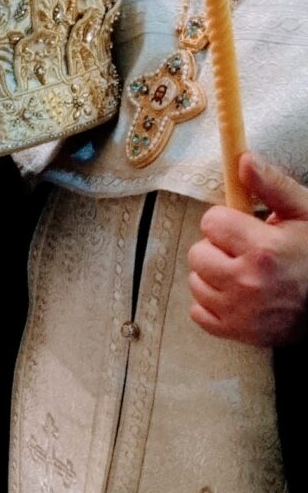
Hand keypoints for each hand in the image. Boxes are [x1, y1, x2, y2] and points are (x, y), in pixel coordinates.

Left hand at [188, 154, 307, 345]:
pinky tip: (236, 295)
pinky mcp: (235, 333)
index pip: (211, 222)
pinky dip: (213, 304)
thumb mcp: (304, 213)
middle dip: (218, 247)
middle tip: (245, 251)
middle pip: (198, 252)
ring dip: (213, 275)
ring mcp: (239, 312)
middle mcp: (246, 283)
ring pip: (196, 281)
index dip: (227, 221)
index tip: (244, 228)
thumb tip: (243, 159)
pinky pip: (198, 313)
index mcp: (263, 249)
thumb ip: (271, 186)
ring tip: (242, 273)